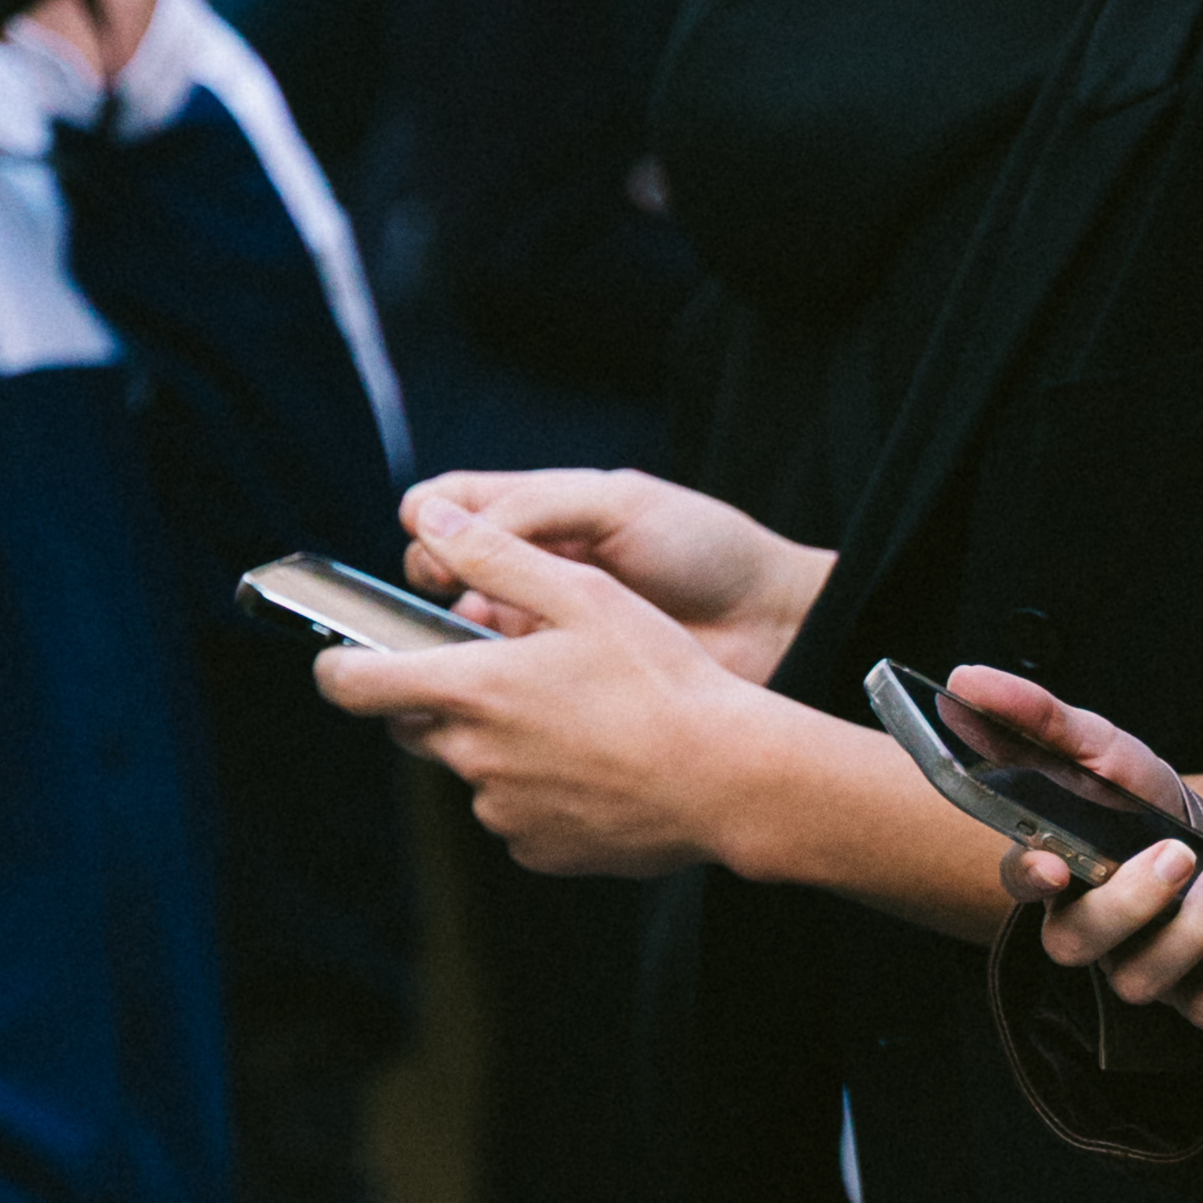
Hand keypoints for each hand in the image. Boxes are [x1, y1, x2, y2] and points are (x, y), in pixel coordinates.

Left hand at [315, 512, 783, 880]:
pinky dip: (538, 791)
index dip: (338, 667)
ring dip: (499, 746)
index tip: (343, 658)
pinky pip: (515, 814)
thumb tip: (426, 521)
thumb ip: (496, 553)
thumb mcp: (582, 594)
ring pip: (472, 770)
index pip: (355, 685)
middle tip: (510, 677)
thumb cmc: (661, 680)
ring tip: (574, 724)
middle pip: (414, 727)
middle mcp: (473, 756)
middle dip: (440, 701)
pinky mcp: (537, 848)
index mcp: (472, 688)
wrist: (729, 778)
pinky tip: (594, 769)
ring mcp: (503, 810)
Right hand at [411, 465, 829, 674]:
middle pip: (436, 580)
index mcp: (537, 519)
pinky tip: (507, 697)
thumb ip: (532, 507)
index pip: (445, 510)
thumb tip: (433, 520)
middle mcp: (529, 577)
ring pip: (459, 645)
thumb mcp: (619, 505)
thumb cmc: (706, 549)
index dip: (427, 526)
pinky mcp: (562, 690)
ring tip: (481, 661)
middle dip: (427, 591)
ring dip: (454, 651)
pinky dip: (490, 693)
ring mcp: (542, 637)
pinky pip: (501, 693)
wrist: (775, 622)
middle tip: (457, 607)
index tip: (439, 553)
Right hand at [975, 665, 1202, 1024]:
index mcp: (1055, 870)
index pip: (1021, 886)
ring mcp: (1142, 967)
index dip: (1031, 880)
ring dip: (1190, 931)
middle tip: (1177, 853)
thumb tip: (963, 680)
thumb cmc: (1145, 801)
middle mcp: (1091, 930)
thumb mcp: (1101, 748)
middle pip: (1078, 946)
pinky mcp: (1195, 995)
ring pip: (1140, 981)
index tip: (1053, 865)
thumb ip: (1037, 720)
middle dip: (1129, 904)